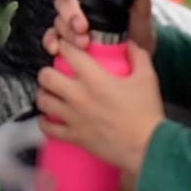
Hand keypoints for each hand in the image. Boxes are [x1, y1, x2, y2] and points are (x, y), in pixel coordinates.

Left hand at [35, 38, 162, 176]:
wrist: (148, 147)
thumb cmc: (147, 113)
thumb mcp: (147, 78)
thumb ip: (138, 55)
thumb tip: (129, 43)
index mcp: (95, 79)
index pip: (68, 53)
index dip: (64, 45)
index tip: (66, 47)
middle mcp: (79, 96)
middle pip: (46, 76)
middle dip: (48, 71)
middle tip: (55, 72)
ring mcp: (73, 118)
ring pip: (42, 101)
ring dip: (45, 94)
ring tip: (51, 93)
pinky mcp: (73, 137)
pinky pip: (46, 128)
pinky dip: (44, 122)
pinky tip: (49, 118)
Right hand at [42, 0, 155, 56]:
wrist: (139, 61)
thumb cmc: (140, 32)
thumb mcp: (143, 11)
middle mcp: (82, 5)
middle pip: (64, 0)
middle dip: (70, 14)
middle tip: (82, 28)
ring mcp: (74, 23)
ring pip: (58, 21)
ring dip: (66, 32)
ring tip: (84, 45)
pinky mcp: (69, 41)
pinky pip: (53, 37)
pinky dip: (51, 41)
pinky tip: (55, 50)